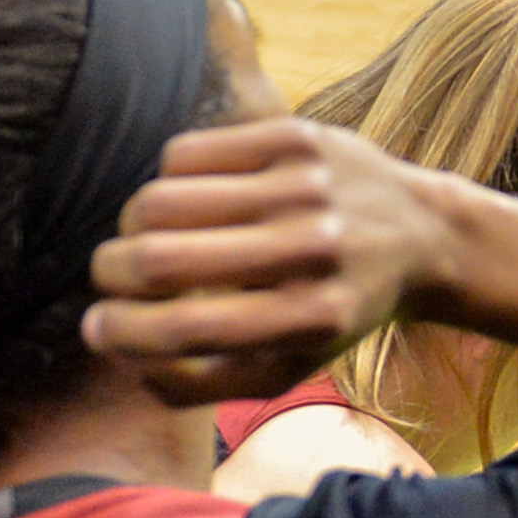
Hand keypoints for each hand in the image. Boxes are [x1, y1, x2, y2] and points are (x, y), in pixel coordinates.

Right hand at [84, 119, 465, 405]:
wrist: (421, 235)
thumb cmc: (332, 311)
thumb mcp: (284, 369)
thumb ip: (198, 380)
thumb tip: (117, 351)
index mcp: (308, 319)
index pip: (182, 328)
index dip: (118, 332)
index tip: (96, 328)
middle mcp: (309, 248)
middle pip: (160, 258)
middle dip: (109, 272)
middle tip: (109, 277)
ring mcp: (303, 185)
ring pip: (162, 198)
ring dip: (132, 224)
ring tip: (147, 236)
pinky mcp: (295, 137)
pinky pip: (186, 152)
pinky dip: (167, 180)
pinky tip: (189, 199)